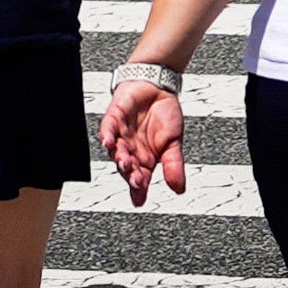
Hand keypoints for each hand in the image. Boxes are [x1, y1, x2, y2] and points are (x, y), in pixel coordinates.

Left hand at [100, 76, 188, 204]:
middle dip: (130, 174)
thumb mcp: (174, 142)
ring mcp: (120, 135)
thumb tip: (179, 188)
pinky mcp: (113, 119)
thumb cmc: (164, 114)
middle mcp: (130, 150)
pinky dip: (108, 135)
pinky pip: (108, 129)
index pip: (140, 178)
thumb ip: (173, 164)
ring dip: (120, 157)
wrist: (158, 87)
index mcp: (144, 159)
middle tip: (137, 181)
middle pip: (127, 167)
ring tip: (125, 162)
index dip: (139, 189)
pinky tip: (109, 142)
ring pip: (116, 151)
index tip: (140, 200)